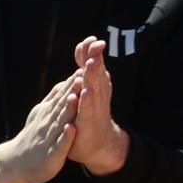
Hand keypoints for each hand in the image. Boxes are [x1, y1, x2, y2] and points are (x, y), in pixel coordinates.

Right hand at [0, 71, 82, 182]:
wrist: (15, 164)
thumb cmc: (33, 138)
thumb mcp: (42, 115)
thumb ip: (53, 100)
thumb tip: (64, 82)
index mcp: (48, 113)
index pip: (62, 94)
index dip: (73, 81)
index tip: (85, 66)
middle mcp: (47, 123)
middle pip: (61, 104)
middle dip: (73, 90)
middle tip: (84, 74)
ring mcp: (49, 138)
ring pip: (60, 122)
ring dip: (68, 110)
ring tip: (76, 96)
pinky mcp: (51, 154)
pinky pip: (59, 145)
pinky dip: (65, 137)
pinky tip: (72, 128)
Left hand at [66, 38, 130, 176]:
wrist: (99, 143)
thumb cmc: (90, 112)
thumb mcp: (88, 86)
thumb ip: (85, 66)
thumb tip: (83, 44)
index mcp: (96, 83)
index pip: (91, 64)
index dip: (90, 52)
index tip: (91, 39)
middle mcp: (98, 92)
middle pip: (96, 73)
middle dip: (96, 58)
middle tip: (97, 45)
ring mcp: (94, 107)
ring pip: (93, 88)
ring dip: (93, 76)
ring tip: (92, 63)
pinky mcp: (88, 122)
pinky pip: (87, 109)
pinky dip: (87, 100)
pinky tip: (85, 92)